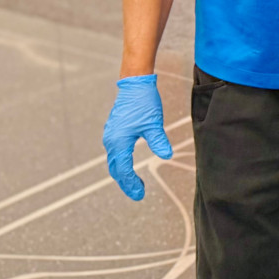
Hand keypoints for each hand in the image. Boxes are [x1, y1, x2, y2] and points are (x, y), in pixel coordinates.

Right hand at [103, 75, 172, 200]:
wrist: (134, 84)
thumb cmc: (144, 103)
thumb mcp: (154, 124)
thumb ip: (159, 142)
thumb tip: (167, 156)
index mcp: (119, 142)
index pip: (124, 170)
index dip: (131, 184)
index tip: (140, 195)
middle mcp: (111, 140)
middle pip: (116, 168)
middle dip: (126, 182)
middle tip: (138, 193)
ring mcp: (111, 135)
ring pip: (114, 160)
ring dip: (123, 173)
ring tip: (135, 183)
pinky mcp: (113, 130)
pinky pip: (115, 152)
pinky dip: (121, 162)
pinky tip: (129, 164)